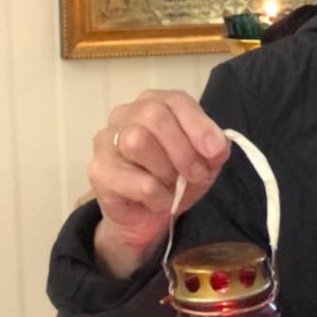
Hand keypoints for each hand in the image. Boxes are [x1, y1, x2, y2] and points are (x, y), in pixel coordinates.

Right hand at [89, 89, 229, 277]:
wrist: (146, 216)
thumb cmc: (174, 180)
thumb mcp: (204, 163)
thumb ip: (214, 149)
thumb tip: (217, 146)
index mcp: (154, 104)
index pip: (175, 100)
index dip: (199, 125)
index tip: (215, 152)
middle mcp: (126, 114)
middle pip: (154, 115)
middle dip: (183, 150)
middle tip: (195, 174)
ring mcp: (106, 140)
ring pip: (137, 140)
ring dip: (166, 171)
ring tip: (171, 187)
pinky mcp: (99, 170)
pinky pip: (136, 180)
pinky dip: (157, 196)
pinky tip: (158, 201)